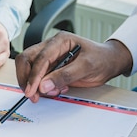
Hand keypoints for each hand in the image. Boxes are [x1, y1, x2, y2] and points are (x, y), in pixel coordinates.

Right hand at [15, 31, 132, 102]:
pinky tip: (56, 90)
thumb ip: (65, 76)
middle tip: (32, 95)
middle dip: (27, 79)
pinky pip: (38, 76)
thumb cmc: (101, 60)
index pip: (40, 58)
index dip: (34, 76)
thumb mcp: (87, 67)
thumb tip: (44, 86)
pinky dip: (41, 86)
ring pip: (29, 68)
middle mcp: (52, 46)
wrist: (109, 62)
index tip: (32, 91)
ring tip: (50, 93)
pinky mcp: (51, 67)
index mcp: (60, 41)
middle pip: (27, 59)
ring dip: (33, 84)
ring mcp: (50, 56)